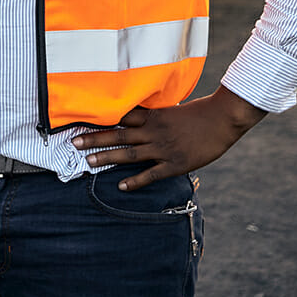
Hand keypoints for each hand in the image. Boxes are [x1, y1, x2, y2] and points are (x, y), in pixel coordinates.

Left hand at [72, 85, 267, 190]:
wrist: (222, 119)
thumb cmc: (199, 113)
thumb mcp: (173, 110)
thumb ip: (155, 116)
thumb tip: (139, 117)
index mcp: (153, 116)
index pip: (121, 117)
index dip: (101, 119)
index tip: (82, 120)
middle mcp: (154, 132)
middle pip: (119, 135)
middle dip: (95, 138)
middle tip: (74, 142)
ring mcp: (163, 148)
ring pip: (130, 154)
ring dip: (108, 157)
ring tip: (89, 161)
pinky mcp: (175, 164)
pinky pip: (151, 174)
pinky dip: (136, 180)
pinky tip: (121, 185)